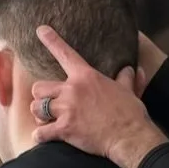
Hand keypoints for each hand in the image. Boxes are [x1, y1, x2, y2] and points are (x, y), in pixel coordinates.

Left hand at [31, 26, 168, 167]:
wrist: (130, 137)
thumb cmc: (130, 114)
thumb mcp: (128, 91)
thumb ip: (126, 79)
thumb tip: (132, 69)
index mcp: (86, 77)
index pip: (65, 54)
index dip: (51, 40)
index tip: (40, 30)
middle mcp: (72, 90)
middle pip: (39, 87)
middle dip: (41, 97)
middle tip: (49, 105)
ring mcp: (67, 110)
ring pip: (36, 108)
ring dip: (39, 116)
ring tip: (46, 121)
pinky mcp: (64, 129)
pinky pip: (40, 132)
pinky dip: (40, 136)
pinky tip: (44, 137)